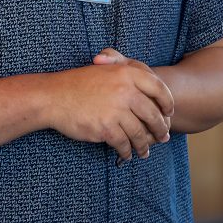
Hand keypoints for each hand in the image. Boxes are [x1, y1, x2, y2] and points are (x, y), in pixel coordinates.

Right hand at [46, 48, 173, 162]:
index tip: (169, 113)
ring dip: (144, 145)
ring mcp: (116, 111)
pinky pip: (124, 144)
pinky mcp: (106, 128)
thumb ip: (128, 69)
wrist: (53, 97)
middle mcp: (125, 91)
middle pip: (153, 114)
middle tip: (164, 137)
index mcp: (128, 73)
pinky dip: (127, 151)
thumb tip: (151, 81)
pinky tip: (128, 154)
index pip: (159, 88)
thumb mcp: (106, 67)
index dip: (167, 103)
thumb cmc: (79, 83)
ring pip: (140, 133)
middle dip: (160, 129)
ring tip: (146, 151)